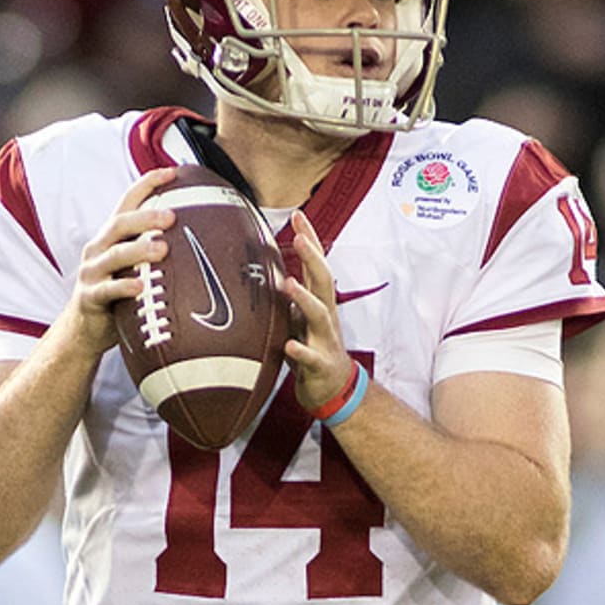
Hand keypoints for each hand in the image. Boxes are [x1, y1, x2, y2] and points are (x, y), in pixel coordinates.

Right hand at [63, 167, 177, 355]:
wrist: (85, 330)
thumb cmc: (120, 294)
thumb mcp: (135, 266)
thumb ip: (156, 250)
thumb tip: (206, 241)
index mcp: (111, 236)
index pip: (127, 201)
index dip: (147, 184)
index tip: (173, 172)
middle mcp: (98, 248)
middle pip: (120, 224)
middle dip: (145, 216)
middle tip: (172, 216)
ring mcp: (91, 272)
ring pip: (114, 255)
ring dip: (138, 250)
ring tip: (162, 249)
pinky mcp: (89, 297)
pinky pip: (107, 290)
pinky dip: (124, 287)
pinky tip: (141, 287)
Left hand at [283, 210, 353, 410]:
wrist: (333, 388)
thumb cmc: (313, 347)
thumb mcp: (301, 316)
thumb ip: (292, 294)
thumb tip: (271, 267)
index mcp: (319, 302)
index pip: (316, 265)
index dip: (310, 240)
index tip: (299, 215)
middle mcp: (325, 316)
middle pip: (323, 281)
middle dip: (313, 258)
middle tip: (299, 237)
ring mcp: (325, 340)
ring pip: (319, 316)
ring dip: (304, 299)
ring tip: (288, 284)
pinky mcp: (320, 365)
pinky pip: (310, 357)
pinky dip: (300, 351)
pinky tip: (289, 346)